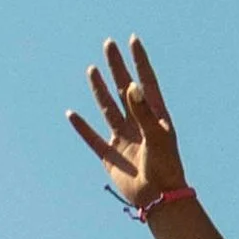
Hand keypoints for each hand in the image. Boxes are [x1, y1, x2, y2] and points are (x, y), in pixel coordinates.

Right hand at [66, 33, 186, 206]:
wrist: (160, 199)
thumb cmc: (165, 168)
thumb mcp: (157, 137)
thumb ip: (144, 111)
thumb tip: (132, 85)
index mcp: (155, 117)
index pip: (146, 82)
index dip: (139, 61)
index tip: (133, 40)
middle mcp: (139, 124)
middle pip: (124, 89)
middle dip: (117, 67)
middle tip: (108, 45)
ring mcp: (124, 139)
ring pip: (108, 108)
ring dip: (99, 89)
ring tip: (92, 69)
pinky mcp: (111, 156)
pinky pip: (93, 138)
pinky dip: (82, 127)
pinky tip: (72, 114)